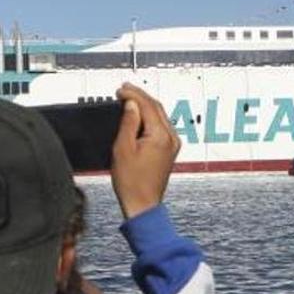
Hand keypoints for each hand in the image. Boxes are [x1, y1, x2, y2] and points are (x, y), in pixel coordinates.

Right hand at [112, 83, 180, 218]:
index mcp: (161, 136)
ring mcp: (172, 144)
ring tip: (128, 99)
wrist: (142, 204)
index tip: (120, 89)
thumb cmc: (132, 182)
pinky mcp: (170, 150)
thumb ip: (128, 123)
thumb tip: (131, 105)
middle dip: (140, 96)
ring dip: (145, 105)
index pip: (148, 105)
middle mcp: (171, 138)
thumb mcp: (123, 148)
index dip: (133, 94)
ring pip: (159, 115)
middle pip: (156, 107)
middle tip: (124, 89)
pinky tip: (138, 116)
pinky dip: (149, 117)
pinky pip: (161, 126)